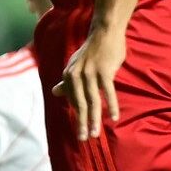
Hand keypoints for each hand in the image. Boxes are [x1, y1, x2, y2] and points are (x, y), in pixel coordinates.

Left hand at [54, 22, 125, 141]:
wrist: (105, 32)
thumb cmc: (93, 50)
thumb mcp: (76, 65)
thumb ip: (67, 81)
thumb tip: (55, 92)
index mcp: (69, 74)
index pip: (73, 100)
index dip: (78, 115)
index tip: (81, 130)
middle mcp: (77, 74)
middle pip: (80, 104)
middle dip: (81, 123)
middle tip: (83, 139)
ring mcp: (91, 73)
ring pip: (93, 101)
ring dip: (94, 120)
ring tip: (95, 133)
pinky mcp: (104, 71)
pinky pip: (108, 93)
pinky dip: (112, 106)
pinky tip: (114, 117)